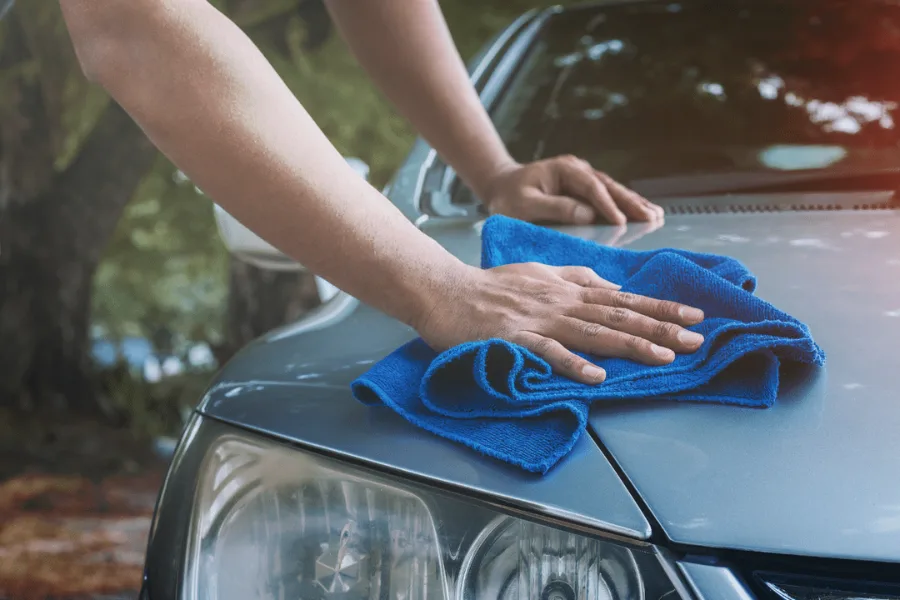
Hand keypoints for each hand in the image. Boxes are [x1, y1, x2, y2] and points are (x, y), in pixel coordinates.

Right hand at [415, 263, 704, 383]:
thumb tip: (609, 285)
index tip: (694, 316)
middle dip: (659, 327)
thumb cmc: (489, 285)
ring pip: (592, 331)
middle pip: (617, 314)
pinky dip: (572, 363)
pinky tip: (596, 376)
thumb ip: (575, 277)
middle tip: (696, 339)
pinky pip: (547, 352)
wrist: (445, 290)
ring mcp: (538, 320)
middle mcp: (560, 302)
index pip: (622, 298)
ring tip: (663, 356)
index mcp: (566, 289)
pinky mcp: (514, 338)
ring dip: (630, 343)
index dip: (660, 308)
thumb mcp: (538, 272)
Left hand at [479, 155, 663, 225]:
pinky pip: (609, 197)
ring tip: (656, 216)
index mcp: (564, 169)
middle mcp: (578, 170)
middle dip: (631, 203)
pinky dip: (626, 206)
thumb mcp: (525, 204)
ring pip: (613, 191)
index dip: (607, 204)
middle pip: (609, 186)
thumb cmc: (509, 197)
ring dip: (634, 204)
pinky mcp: (585, 190)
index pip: (591, 186)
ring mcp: (583, 178)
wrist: (502, 187)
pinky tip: (644, 213)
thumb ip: (554, 208)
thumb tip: (587, 215)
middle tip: (652, 218)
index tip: (621, 221)